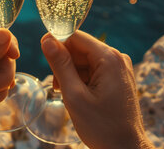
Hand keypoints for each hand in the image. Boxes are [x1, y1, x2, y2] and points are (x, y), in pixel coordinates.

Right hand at [41, 31, 152, 148]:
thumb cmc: (102, 127)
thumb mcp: (74, 95)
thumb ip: (60, 65)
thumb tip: (47, 40)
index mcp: (109, 58)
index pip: (76, 36)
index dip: (56, 42)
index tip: (43, 57)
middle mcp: (118, 58)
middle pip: (81, 47)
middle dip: (65, 62)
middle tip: (57, 86)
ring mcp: (120, 68)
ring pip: (86, 59)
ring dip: (72, 72)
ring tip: (67, 94)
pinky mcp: (119, 78)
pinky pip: (94, 69)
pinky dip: (82, 79)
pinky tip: (77, 95)